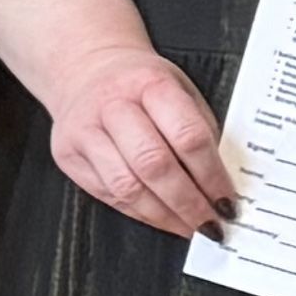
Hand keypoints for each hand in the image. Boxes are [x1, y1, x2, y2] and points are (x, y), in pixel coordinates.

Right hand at [44, 39, 237, 237]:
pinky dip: (140, 213)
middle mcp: (111, 104)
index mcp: (149, 83)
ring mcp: (83, 129)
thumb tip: (222, 186)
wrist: (87, 69)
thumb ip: (200, 133)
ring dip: (163, 215)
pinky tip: (161, 217)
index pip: (188, 136)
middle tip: (210, 224)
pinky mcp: (67, 153)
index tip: (228, 201)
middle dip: (188, 203)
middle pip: (153, 164)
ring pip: (126, 186)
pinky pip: (107, 194)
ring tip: (188, 227)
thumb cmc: (142, 85)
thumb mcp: (180, 92)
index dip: (212, 176)